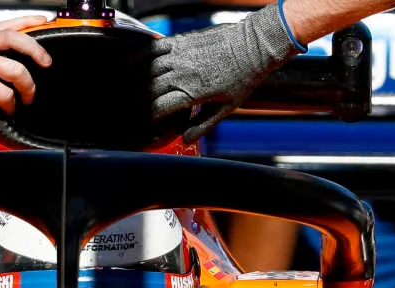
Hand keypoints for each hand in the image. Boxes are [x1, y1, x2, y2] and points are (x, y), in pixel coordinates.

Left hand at [0, 16, 52, 141]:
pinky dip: (24, 20)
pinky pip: (5, 24)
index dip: (10, 107)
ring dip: (35, 49)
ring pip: (15, 40)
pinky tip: (40, 20)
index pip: (1, 95)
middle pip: (15, 71)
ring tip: (47, 60)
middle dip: (28, 86)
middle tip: (30, 96)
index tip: (9, 111)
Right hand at [151, 4, 302, 142]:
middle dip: (145, 100)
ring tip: (143, 88)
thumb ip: (204, 124)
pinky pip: (156, 47)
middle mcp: (182, 74)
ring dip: (144, 80)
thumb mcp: (226, 108)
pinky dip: (145, 55)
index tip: (150, 121)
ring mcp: (181, 55)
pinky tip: (139, 62)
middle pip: (151, 89)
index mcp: (192, 93)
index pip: (159, 108)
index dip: (151, 117)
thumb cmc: (245, 76)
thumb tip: (186, 139)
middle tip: (145, 106)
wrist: (255, 45)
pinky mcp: (182, 40)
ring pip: (150, 69)